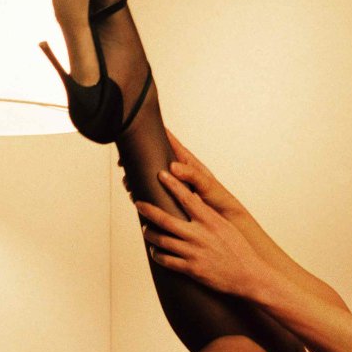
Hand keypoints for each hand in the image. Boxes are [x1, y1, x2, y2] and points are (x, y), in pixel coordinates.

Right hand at [118, 132, 251, 228]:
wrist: (226, 222)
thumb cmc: (221, 201)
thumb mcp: (208, 185)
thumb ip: (192, 175)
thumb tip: (172, 167)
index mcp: (189, 164)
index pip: (170, 143)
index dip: (157, 134)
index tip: (142, 128)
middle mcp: (180, 173)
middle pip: (156, 160)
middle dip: (140, 160)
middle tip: (125, 163)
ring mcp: (175, 187)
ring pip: (153, 177)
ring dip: (139, 178)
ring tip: (128, 182)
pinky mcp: (173, 200)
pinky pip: (155, 193)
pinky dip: (144, 193)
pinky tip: (136, 196)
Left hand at [135, 171, 272, 303]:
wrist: (249, 276)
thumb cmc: (239, 249)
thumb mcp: (226, 226)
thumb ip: (208, 214)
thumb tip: (194, 199)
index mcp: (210, 221)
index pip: (187, 198)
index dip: (172, 184)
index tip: (160, 174)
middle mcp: (199, 235)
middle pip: (165, 219)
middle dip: (148, 209)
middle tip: (138, 202)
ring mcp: (193, 252)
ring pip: (161, 240)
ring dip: (150, 234)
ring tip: (146, 229)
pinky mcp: (191, 269)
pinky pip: (166, 260)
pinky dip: (157, 254)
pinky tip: (155, 251)